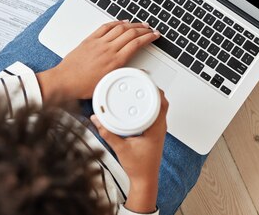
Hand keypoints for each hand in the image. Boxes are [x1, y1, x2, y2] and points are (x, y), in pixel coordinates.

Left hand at [36, 20, 159, 100]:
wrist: (64, 81)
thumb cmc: (83, 86)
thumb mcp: (109, 83)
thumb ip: (126, 74)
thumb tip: (139, 72)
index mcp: (115, 61)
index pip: (137, 43)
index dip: (148, 37)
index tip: (154, 35)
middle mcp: (108, 49)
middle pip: (131, 33)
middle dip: (144, 29)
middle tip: (151, 29)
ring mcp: (99, 43)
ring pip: (120, 28)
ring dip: (133, 24)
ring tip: (140, 24)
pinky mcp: (90, 40)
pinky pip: (105, 27)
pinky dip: (116, 22)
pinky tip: (121, 22)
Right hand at [91, 91, 168, 212]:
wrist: (144, 180)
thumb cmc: (138, 167)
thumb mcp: (120, 149)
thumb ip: (107, 134)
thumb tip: (97, 120)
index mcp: (156, 129)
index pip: (161, 103)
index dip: (155, 89)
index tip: (146, 80)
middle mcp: (160, 127)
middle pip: (161, 101)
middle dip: (152, 88)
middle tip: (141, 80)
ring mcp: (159, 129)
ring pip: (159, 107)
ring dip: (151, 96)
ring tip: (139, 88)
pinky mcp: (154, 132)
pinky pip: (155, 113)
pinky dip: (149, 105)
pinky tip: (139, 104)